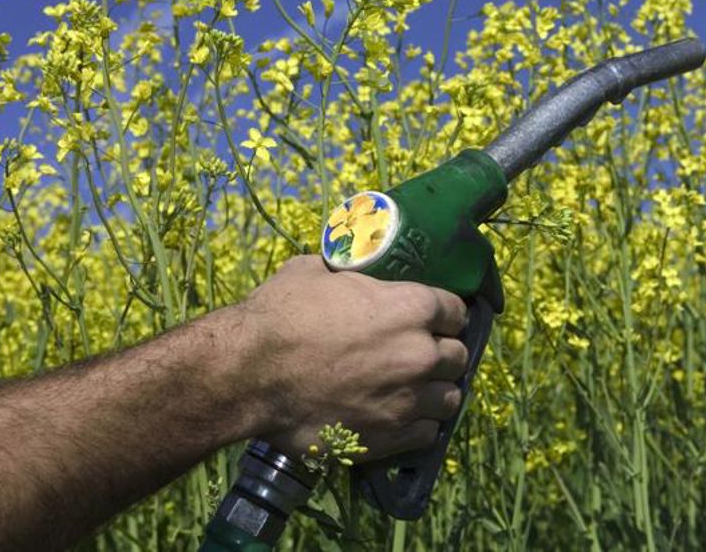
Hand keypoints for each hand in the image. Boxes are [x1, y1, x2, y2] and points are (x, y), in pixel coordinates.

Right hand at [200, 255, 468, 460]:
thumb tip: (352, 269)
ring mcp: (409, 399)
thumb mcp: (316, 271)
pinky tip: (400, 417)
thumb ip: (351, 274)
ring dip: (435, 393)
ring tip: (415, 392)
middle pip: (457, 356)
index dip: (444, 316)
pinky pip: (427, 433)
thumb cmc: (279, 316)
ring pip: (449, 399)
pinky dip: (418, 425)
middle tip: (419, 357)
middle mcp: (420, 353)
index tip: (432, 322)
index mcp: (411, 306)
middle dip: (441, 354)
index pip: (456, 312)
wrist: (248, 375)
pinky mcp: (392, 436)